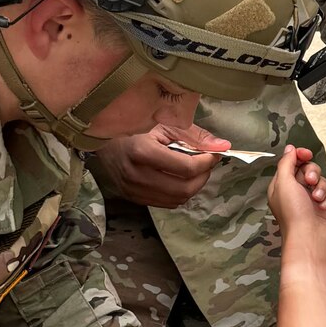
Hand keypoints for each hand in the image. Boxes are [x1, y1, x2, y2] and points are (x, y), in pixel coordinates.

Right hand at [92, 123, 229, 209]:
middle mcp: (136, 175)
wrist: (101, 140)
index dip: (207, 162)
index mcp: (143, 152)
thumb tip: (224, 146)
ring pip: (176, 199)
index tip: (213, 153)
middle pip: (184, 189)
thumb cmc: (135, 126)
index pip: (187, 168)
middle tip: (206, 164)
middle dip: (203, 177)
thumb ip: (195, 136)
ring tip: (194, 171)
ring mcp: (132, 189)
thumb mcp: (165, 123)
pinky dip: (179, 194)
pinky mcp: (132, 197)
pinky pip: (165, 203)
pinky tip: (179, 179)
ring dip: (192, 187)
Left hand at [267, 145, 325, 265]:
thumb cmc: (294, 215)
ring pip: (321, 181)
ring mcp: (308, 200)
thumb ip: (286, 163)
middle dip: (312, 173)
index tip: (306, 155)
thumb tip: (290, 149)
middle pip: (308, 169)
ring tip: (316, 199)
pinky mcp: (322, 207)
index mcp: (281, 185)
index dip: (300, 156)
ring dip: (321, 188)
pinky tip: (323, 207)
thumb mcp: (284, 182)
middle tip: (309, 182)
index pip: (291, 162)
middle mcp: (294, 191)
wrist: (309, 239)